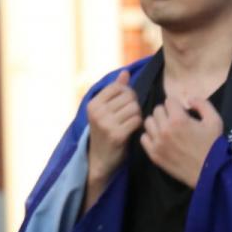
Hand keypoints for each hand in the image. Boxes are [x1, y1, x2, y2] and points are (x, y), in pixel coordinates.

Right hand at [84, 71, 139, 189]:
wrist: (100, 160)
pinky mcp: (116, 135)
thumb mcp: (105, 110)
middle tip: (129, 116)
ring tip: (130, 123)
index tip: (125, 104)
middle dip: (133, 105)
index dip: (127, 94)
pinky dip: (139, 125)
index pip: (118, 87)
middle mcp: (97, 112)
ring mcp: (105, 124)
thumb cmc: (105, 132)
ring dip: (137, 115)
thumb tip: (125, 72)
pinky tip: (133, 130)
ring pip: (135, 108)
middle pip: (129, 97)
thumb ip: (115, 91)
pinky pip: (137, 120)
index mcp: (93, 104)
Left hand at [141, 96, 222, 187]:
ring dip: (157, 122)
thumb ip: (202, 104)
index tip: (182, 112)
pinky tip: (160, 138)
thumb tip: (188, 99)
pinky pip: (143, 138)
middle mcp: (164, 129)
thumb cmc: (213, 146)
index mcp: (178, 120)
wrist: (209, 173)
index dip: (177, 105)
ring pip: (148, 122)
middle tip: (175, 120)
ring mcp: (156, 142)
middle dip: (166, 112)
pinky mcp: (153, 154)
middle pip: (157, 110)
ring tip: (166, 128)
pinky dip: (150, 135)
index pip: (168, 101)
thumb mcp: (215, 121)